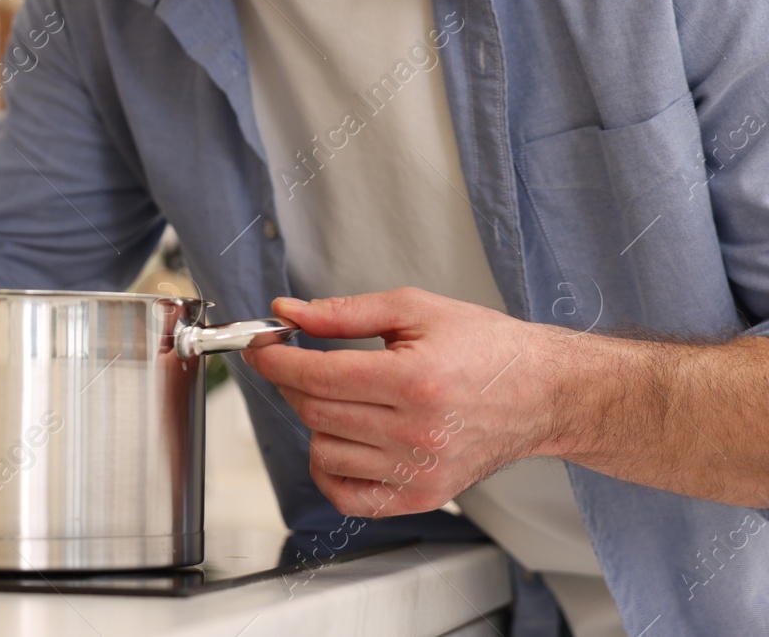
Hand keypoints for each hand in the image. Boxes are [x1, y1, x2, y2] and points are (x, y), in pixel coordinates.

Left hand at [242, 287, 565, 517]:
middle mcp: (417, 434)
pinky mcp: (423, 496)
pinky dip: (329, 470)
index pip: (317, 377)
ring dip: (314, 421)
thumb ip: (344, 313)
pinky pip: (349, 496)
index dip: (276, 359)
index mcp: (414, 381)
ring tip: (337, 396)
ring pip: (324, 451)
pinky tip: (339, 440)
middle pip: (315, 413)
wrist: (543, 393)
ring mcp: (420, 472)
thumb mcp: (415, 309)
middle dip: (290, 382)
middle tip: (291, 360)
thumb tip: (289, 313)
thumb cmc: (486, 348)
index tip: (262, 345)